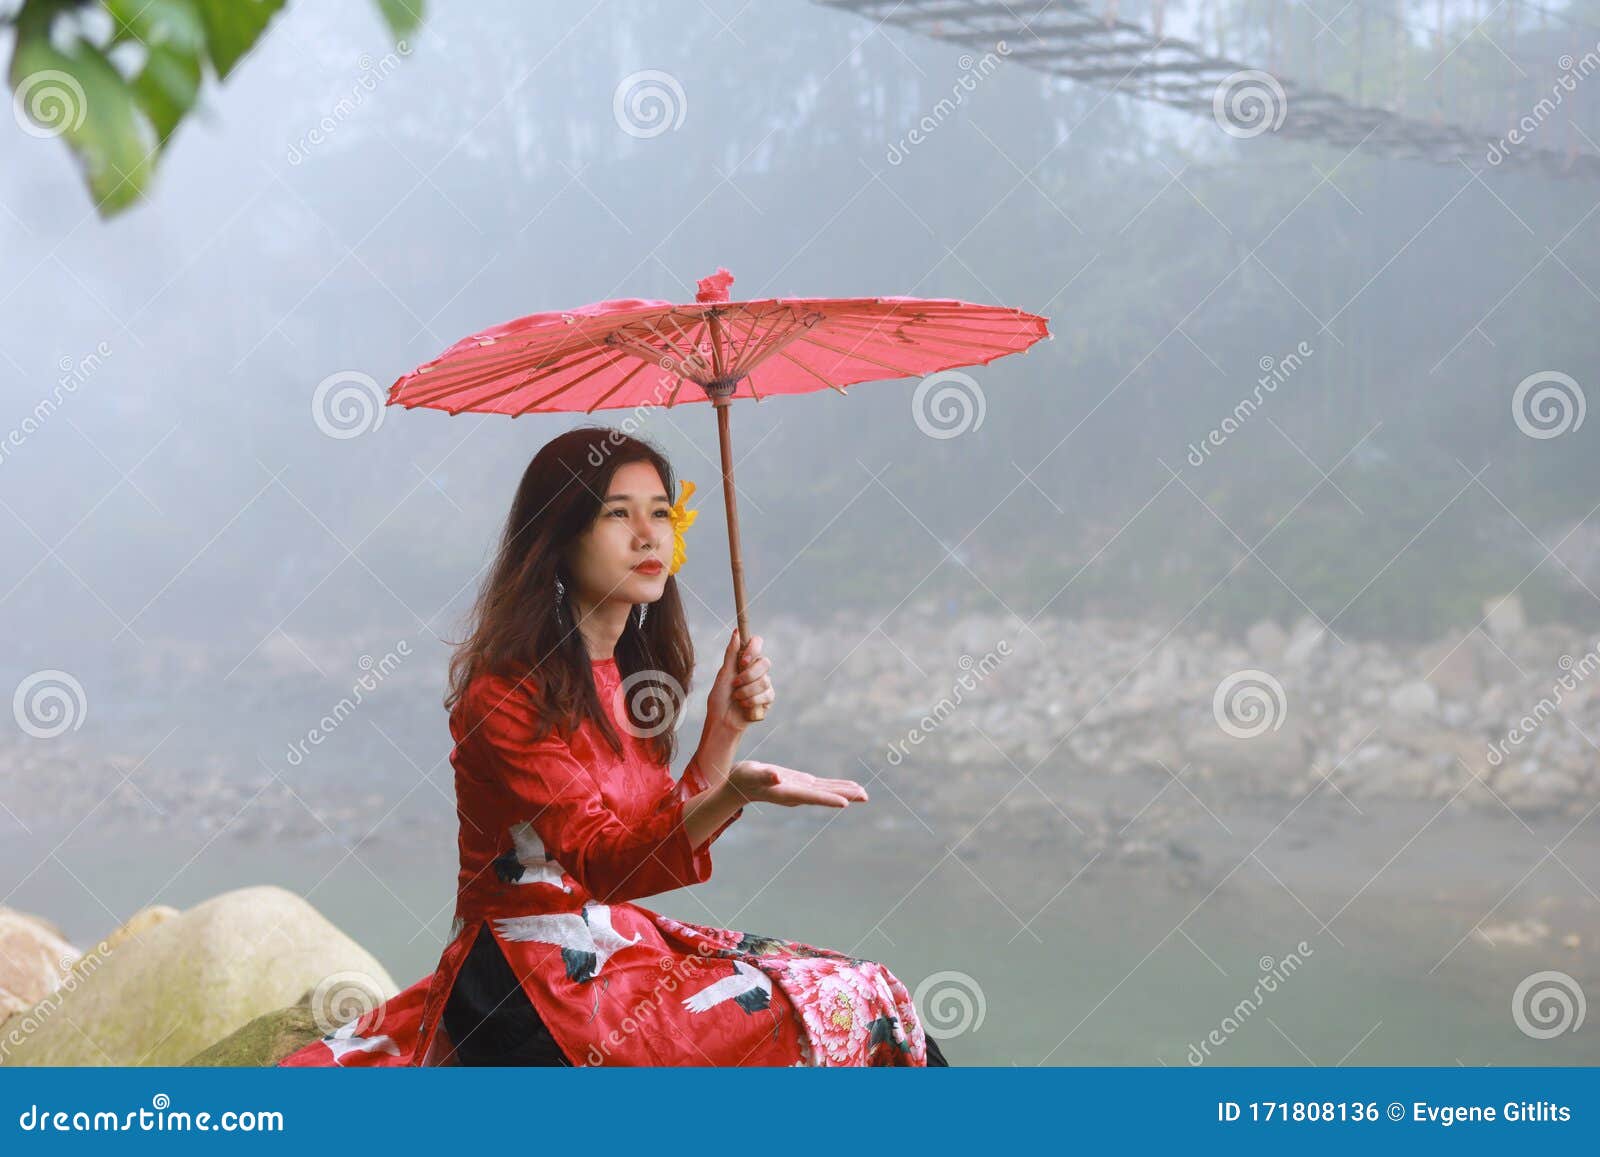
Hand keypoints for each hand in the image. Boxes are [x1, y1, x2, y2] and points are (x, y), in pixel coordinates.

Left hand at [705, 630, 774, 732]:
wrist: (722, 721)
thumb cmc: (720, 698)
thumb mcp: (723, 674)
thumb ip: (731, 653)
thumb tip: (736, 632)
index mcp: (746, 661)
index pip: (758, 644)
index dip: (753, 649)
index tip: (743, 660)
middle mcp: (757, 671)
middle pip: (765, 662)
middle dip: (748, 675)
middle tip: (735, 684)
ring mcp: (764, 685)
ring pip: (765, 681)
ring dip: (746, 691)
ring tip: (736, 698)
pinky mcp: (768, 699)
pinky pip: (767, 695)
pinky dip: (751, 701)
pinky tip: (744, 706)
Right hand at [726, 760, 868, 808]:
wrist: (741, 784)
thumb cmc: (744, 778)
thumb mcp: (752, 774)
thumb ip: (765, 776)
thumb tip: (776, 777)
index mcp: (787, 793)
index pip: (811, 797)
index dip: (828, 799)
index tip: (845, 803)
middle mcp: (798, 795)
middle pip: (825, 796)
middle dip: (845, 796)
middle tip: (866, 797)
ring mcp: (801, 790)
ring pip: (827, 791)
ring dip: (845, 791)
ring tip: (864, 793)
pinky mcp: (802, 784)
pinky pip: (823, 786)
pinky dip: (836, 786)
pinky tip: (849, 787)